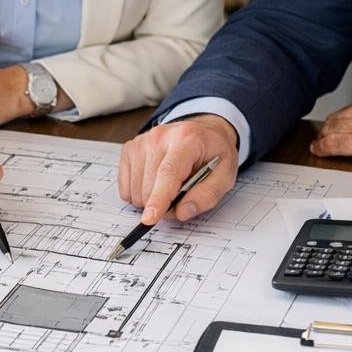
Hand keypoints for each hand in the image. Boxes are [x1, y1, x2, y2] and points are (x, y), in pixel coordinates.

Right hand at [119, 115, 238, 225]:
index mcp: (186, 140)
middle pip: (150, 186)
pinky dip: (139, 193)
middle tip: (182, 194)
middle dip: (164, 203)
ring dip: (152, 198)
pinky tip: (154, 182)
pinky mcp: (129, 149)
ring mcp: (141, 142)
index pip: (168, 173)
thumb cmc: (213, 153)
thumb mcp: (225, 175)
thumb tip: (182, 212)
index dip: (159, 198)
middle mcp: (159, 137)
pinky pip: (126, 187)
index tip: (150, 218)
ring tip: (170, 185)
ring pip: (136, 190)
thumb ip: (207, 195)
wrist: (202, 132)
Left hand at [309, 91, 351, 172]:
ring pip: (331, 130)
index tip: (340, 125)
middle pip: (338, 118)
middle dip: (330, 128)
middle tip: (324, 137)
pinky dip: (321, 148)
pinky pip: (331, 144)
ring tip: (319, 145)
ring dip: (324, 138)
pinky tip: (318, 151)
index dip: (343, 120)